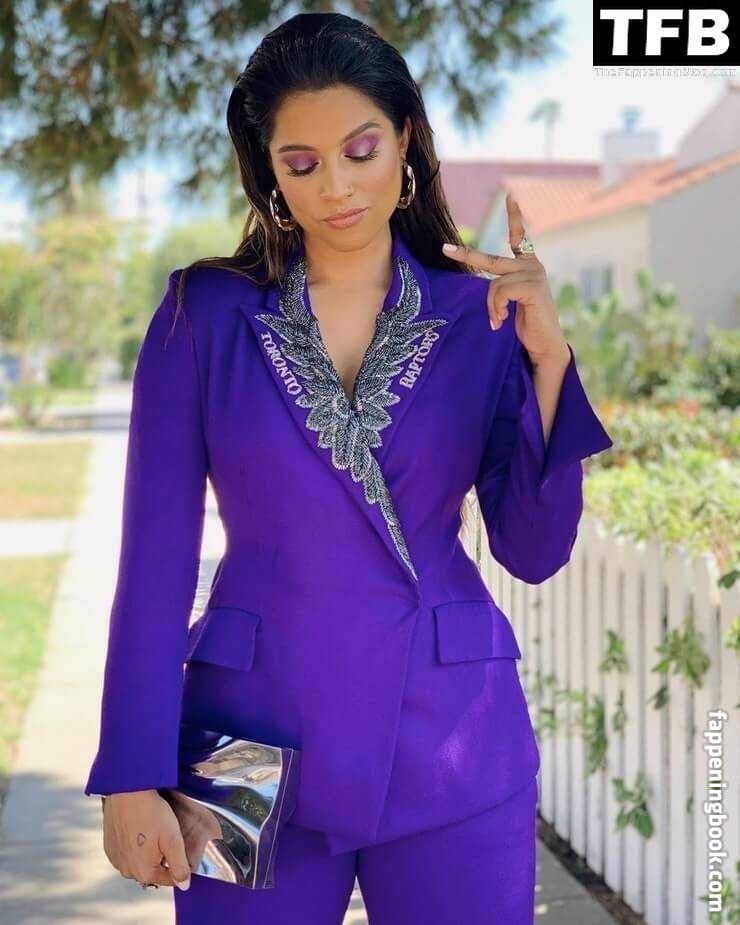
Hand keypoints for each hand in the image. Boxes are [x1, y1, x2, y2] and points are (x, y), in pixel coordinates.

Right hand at [102, 789, 191, 889]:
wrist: (127, 792)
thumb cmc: (151, 813)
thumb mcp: (172, 838)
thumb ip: (179, 865)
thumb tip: (184, 886)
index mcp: (144, 872)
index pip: (169, 878)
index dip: (179, 864)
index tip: (178, 846)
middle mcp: (127, 871)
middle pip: (153, 871)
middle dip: (162, 858)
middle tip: (164, 834)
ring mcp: (116, 860)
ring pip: (139, 862)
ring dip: (147, 852)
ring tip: (151, 830)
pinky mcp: (109, 848)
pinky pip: (126, 853)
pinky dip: (133, 846)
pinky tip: (138, 829)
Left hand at [442, 193, 569, 369]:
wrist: (544, 344)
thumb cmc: (526, 325)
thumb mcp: (511, 302)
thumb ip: (501, 288)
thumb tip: (484, 285)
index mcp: (527, 266)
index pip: (521, 237)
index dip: (516, 217)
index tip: (511, 195)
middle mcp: (532, 266)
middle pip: (491, 259)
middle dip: (466, 254)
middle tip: (445, 249)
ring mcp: (534, 274)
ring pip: (494, 283)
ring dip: (492, 305)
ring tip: (498, 320)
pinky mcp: (533, 287)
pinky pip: (500, 291)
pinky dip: (497, 308)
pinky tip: (503, 320)